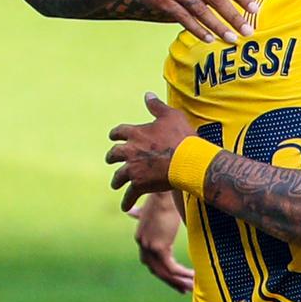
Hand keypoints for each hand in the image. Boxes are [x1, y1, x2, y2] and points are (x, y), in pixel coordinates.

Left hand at [107, 93, 196, 211]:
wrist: (188, 160)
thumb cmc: (181, 136)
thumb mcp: (170, 115)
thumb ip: (156, 106)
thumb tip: (147, 94)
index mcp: (135, 133)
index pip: (118, 132)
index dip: (116, 134)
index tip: (114, 136)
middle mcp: (129, 151)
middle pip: (114, 154)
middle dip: (112, 157)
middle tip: (111, 160)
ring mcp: (133, 169)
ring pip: (118, 176)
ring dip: (116, 180)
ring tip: (115, 184)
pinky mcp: (139, 184)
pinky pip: (129, 195)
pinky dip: (126, 201)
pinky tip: (124, 207)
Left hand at [129, 191, 193, 293]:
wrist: (166, 190)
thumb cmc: (163, 196)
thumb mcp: (149, 209)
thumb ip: (140, 213)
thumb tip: (130, 212)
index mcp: (141, 237)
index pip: (149, 261)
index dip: (161, 271)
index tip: (174, 278)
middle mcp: (142, 243)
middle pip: (155, 270)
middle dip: (170, 281)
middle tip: (184, 289)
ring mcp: (149, 246)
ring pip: (164, 272)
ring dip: (178, 281)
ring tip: (192, 286)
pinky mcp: (159, 247)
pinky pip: (171, 267)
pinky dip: (182, 274)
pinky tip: (193, 276)